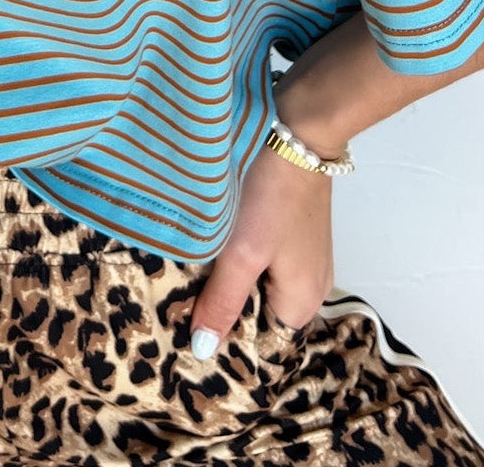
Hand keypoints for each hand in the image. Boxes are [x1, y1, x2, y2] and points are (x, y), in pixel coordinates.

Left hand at [186, 137, 334, 357]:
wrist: (297, 130)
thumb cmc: (273, 196)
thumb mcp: (243, 254)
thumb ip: (223, 302)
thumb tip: (203, 353)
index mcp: (302, 304)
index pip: (260, 344)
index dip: (224, 339)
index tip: (185, 330)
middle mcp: (308, 286)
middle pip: (256, 314)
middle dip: (220, 306)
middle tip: (176, 299)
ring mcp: (299, 256)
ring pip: (254, 283)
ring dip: (223, 278)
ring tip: (182, 274)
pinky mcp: (288, 230)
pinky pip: (257, 258)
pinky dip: (233, 256)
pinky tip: (204, 245)